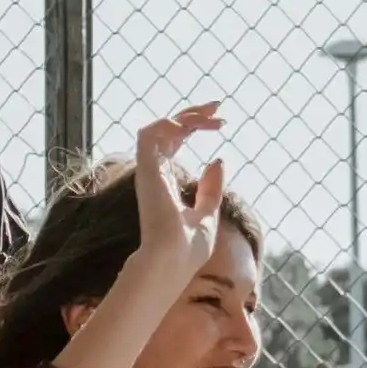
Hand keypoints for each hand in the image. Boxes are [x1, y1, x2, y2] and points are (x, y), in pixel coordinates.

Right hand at [119, 102, 230, 290]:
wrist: (171, 261)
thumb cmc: (187, 249)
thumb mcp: (208, 215)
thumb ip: (210, 189)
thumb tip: (217, 161)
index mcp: (166, 183)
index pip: (175, 143)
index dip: (194, 126)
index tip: (220, 121)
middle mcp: (154, 173)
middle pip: (168, 131)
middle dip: (192, 114)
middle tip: (217, 106)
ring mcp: (148, 170)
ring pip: (160, 127)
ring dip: (186, 116)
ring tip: (212, 117)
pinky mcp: (146, 169)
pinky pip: (150, 133)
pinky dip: (168, 123)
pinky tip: (189, 125)